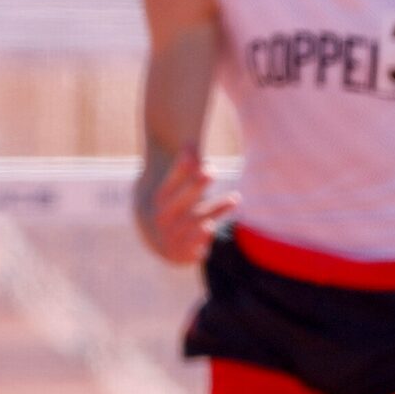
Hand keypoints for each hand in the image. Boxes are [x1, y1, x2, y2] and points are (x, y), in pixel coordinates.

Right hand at [139, 146, 236, 264]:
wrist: (167, 249)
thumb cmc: (178, 212)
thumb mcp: (179, 193)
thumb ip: (185, 172)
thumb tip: (191, 142)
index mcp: (159, 201)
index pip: (169, 183)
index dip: (180, 168)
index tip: (192, 149)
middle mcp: (162, 218)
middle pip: (178, 201)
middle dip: (195, 185)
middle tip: (211, 170)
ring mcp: (172, 236)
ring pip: (194, 220)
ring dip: (214, 209)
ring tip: (235, 198)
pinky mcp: (183, 252)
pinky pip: (197, 241)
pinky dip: (204, 234)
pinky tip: (212, 226)